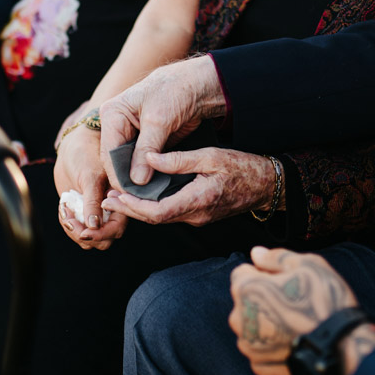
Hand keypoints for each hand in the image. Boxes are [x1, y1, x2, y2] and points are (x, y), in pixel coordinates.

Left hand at [53, 124, 126, 249]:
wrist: (73, 145)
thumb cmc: (86, 153)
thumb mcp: (90, 176)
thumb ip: (93, 201)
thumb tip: (94, 226)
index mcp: (120, 200)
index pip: (116, 228)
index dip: (101, 234)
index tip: (83, 231)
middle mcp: (111, 210)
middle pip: (104, 239)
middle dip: (85, 235)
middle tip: (68, 219)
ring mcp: (96, 212)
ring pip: (89, 238)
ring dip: (74, 230)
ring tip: (64, 209)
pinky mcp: (83, 211)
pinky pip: (77, 229)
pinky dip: (68, 224)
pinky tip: (63, 207)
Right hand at [99, 57, 228, 189]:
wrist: (195, 87)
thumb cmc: (174, 93)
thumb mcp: (159, 121)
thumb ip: (146, 150)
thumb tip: (137, 180)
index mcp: (112, 114)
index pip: (110, 152)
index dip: (119, 174)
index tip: (130, 193)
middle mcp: (117, 125)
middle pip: (116, 160)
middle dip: (127, 179)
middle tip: (139, 198)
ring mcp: (130, 135)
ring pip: (128, 164)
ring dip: (137, 179)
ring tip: (147, 195)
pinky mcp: (144, 143)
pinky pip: (141, 163)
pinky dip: (147, 174)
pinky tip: (153, 187)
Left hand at [99, 147, 273, 226]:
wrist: (267, 185)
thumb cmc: (243, 167)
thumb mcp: (211, 156)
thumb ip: (179, 160)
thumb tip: (149, 158)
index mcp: (198, 201)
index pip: (158, 212)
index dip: (134, 207)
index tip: (116, 197)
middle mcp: (196, 216)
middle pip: (155, 219)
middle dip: (129, 210)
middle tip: (107, 199)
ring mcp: (198, 218)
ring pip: (162, 218)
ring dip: (138, 209)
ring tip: (117, 197)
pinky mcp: (199, 215)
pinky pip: (171, 214)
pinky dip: (152, 207)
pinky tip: (140, 197)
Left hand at [228, 246, 363, 374]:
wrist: (343, 346)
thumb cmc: (326, 301)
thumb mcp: (307, 264)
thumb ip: (275, 257)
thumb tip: (255, 253)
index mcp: (246, 289)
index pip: (242, 273)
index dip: (263, 273)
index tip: (284, 280)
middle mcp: (238, 318)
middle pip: (245, 301)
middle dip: (263, 298)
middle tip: (294, 302)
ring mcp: (248, 344)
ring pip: (251, 326)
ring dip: (266, 322)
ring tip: (295, 323)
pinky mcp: (259, 364)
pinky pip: (260, 349)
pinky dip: (271, 346)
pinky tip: (292, 341)